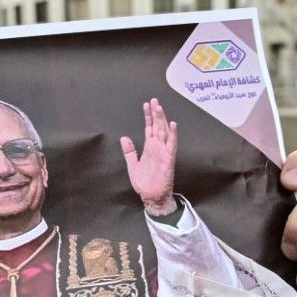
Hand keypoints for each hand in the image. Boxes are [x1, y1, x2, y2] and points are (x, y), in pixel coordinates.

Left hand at [120, 97, 177, 215]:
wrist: (151, 196)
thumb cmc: (144, 183)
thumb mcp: (132, 165)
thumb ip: (129, 152)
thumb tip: (124, 137)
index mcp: (149, 148)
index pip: (149, 128)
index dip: (148, 116)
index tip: (146, 104)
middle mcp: (157, 147)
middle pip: (157, 126)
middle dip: (156, 113)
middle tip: (154, 100)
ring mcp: (164, 152)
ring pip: (164, 132)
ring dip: (162, 119)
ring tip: (159, 107)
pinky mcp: (168, 159)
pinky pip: (171, 145)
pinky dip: (172, 134)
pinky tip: (172, 124)